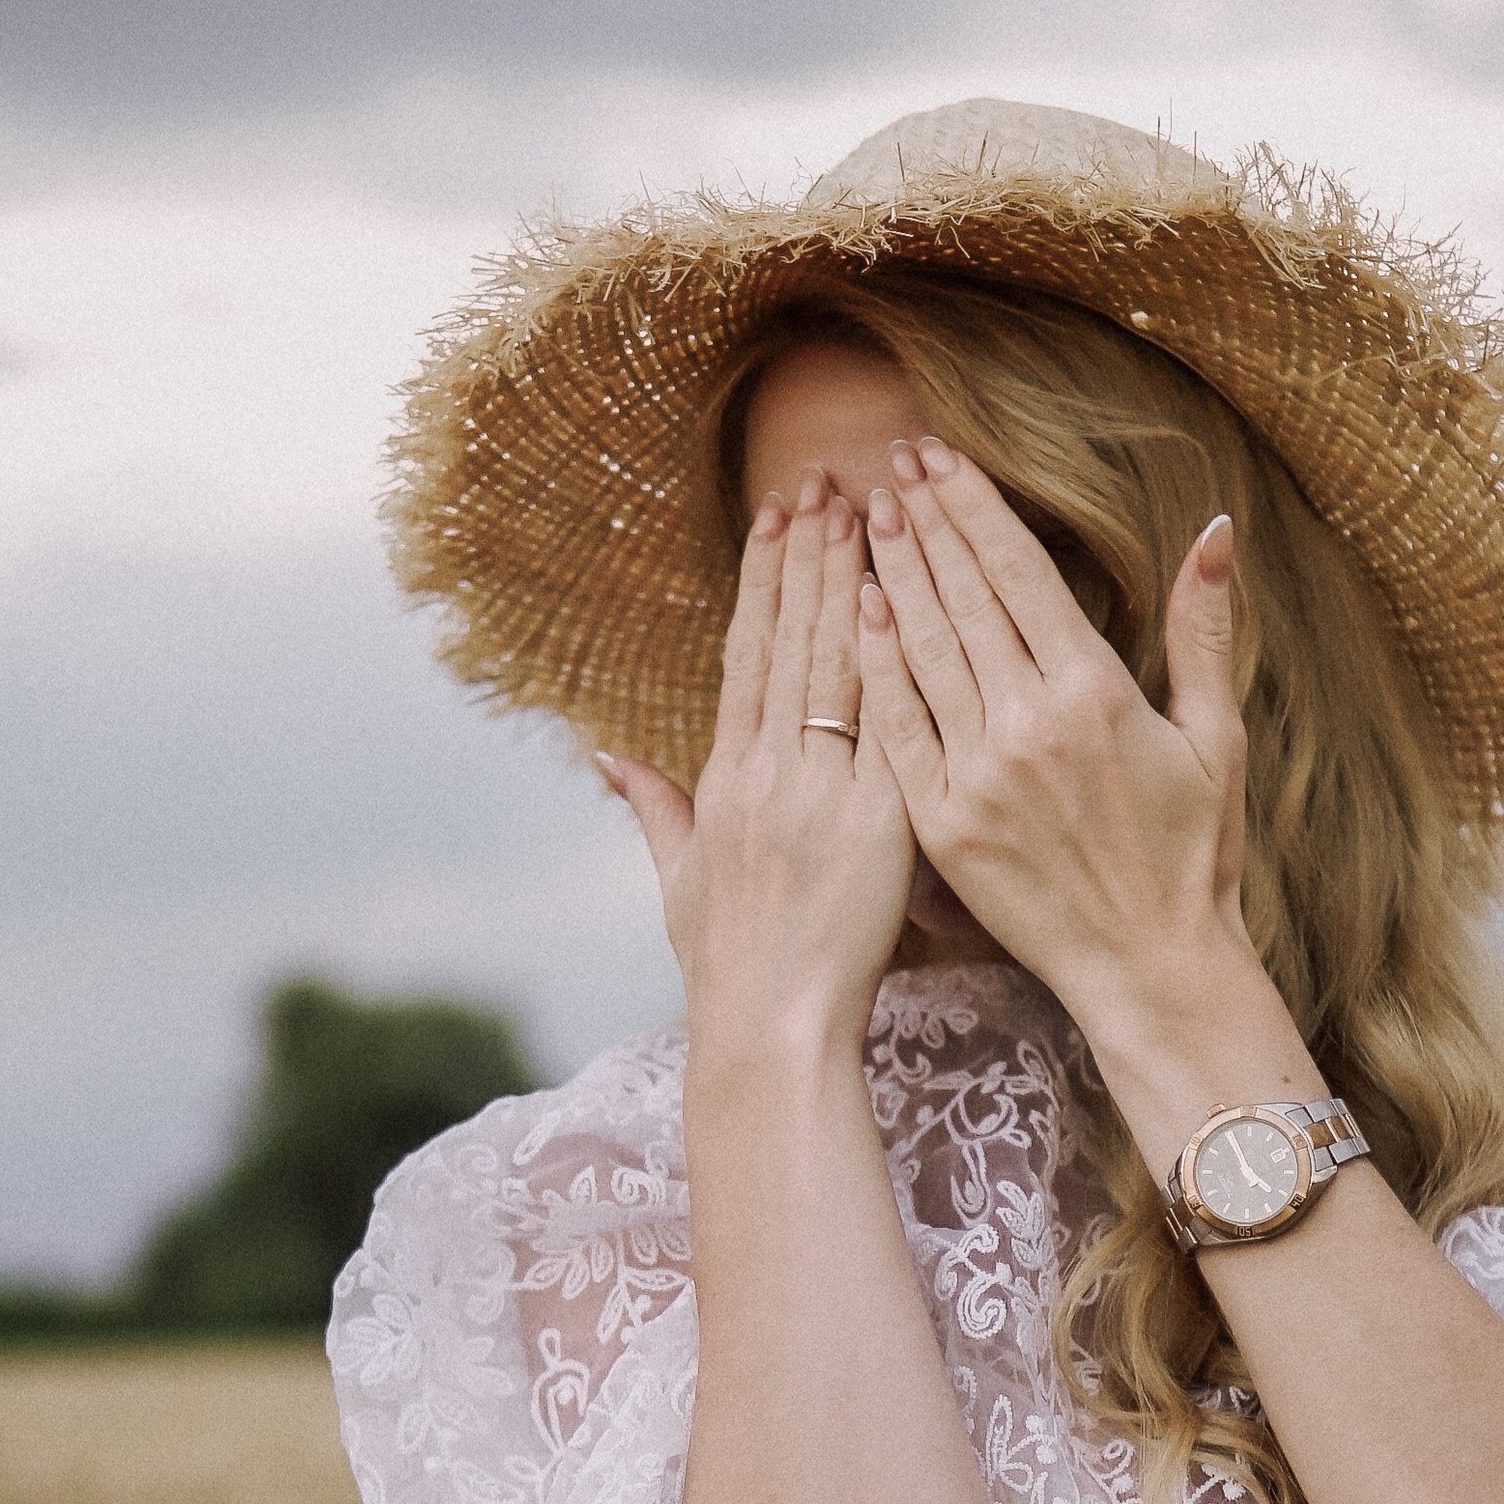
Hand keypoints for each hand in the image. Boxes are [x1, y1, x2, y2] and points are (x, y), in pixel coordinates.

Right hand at [598, 474, 914, 1057]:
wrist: (770, 1028)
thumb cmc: (730, 968)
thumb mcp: (678, 882)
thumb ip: (653, 809)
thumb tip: (607, 757)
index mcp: (722, 778)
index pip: (747, 654)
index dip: (763, 580)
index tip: (778, 516)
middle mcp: (763, 771)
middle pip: (788, 638)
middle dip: (807, 552)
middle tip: (826, 476)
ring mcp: (814, 790)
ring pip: (831, 660)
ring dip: (845, 576)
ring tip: (862, 504)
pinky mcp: (868, 818)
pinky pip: (878, 719)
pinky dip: (883, 652)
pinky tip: (896, 591)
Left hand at [855, 437, 1253, 1021]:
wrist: (1150, 967)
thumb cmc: (1195, 854)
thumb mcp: (1217, 737)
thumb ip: (1205, 630)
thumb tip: (1212, 528)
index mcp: (1095, 691)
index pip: (1017, 572)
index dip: (973, 506)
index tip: (938, 457)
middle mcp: (1029, 725)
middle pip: (961, 597)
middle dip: (923, 522)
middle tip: (889, 464)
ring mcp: (978, 776)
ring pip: (922, 651)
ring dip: (892, 575)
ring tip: (867, 517)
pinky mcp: (942, 826)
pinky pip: (897, 729)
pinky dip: (876, 666)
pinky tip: (858, 612)